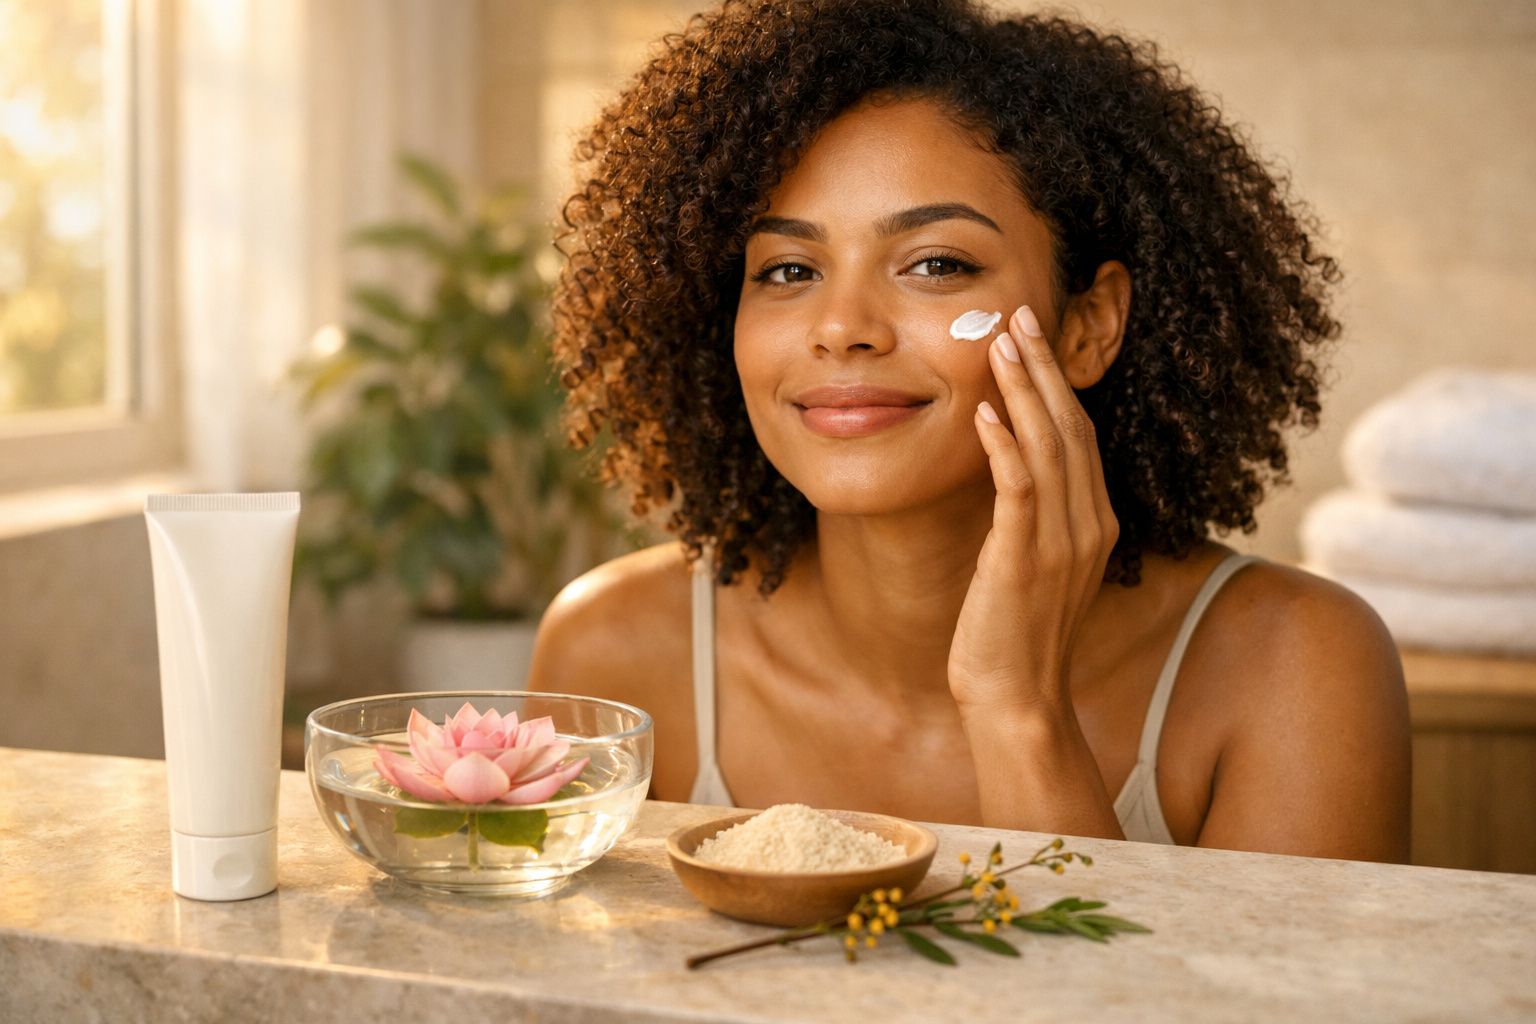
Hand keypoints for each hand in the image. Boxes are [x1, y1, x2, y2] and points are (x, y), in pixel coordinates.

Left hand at [948, 304, 1119, 714]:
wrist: (1017, 700)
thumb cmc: (1015, 635)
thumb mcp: (1033, 564)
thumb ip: (1033, 517)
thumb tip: (1009, 472)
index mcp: (1094, 522)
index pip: (1080, 435)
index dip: (1056, 382)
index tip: (1032, 338)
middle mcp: (1088, 525)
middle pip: (1071, 427)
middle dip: (1044, 368)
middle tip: (1020, 314)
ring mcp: (1061, 543)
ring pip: (1049, 447)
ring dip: (1024, 390)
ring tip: (1002, 342)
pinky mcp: (1024, 561)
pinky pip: (1019, 490)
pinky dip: (1003, 446)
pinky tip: (983, 411)